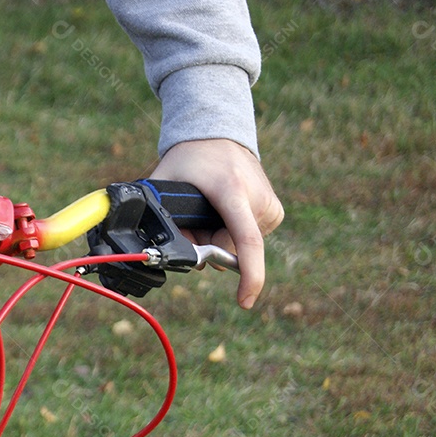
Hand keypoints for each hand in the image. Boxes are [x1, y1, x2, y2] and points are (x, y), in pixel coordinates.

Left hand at [151, 139, 283, 309]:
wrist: (218, 135)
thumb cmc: (189, 161)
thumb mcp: (164, 185)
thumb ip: (160, 219)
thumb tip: (161, 254)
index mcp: (232, 192)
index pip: (247, 241)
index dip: (248, 276)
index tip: (244, 301)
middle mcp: (257, 198)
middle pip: (230, 250)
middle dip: (208, 248)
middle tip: (191, 224)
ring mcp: (270, 204)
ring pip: (239, 247)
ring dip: (219, 240)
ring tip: (208, 209)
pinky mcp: (275, 211)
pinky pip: (249, 239)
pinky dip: (232, 234)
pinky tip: (223, 211)